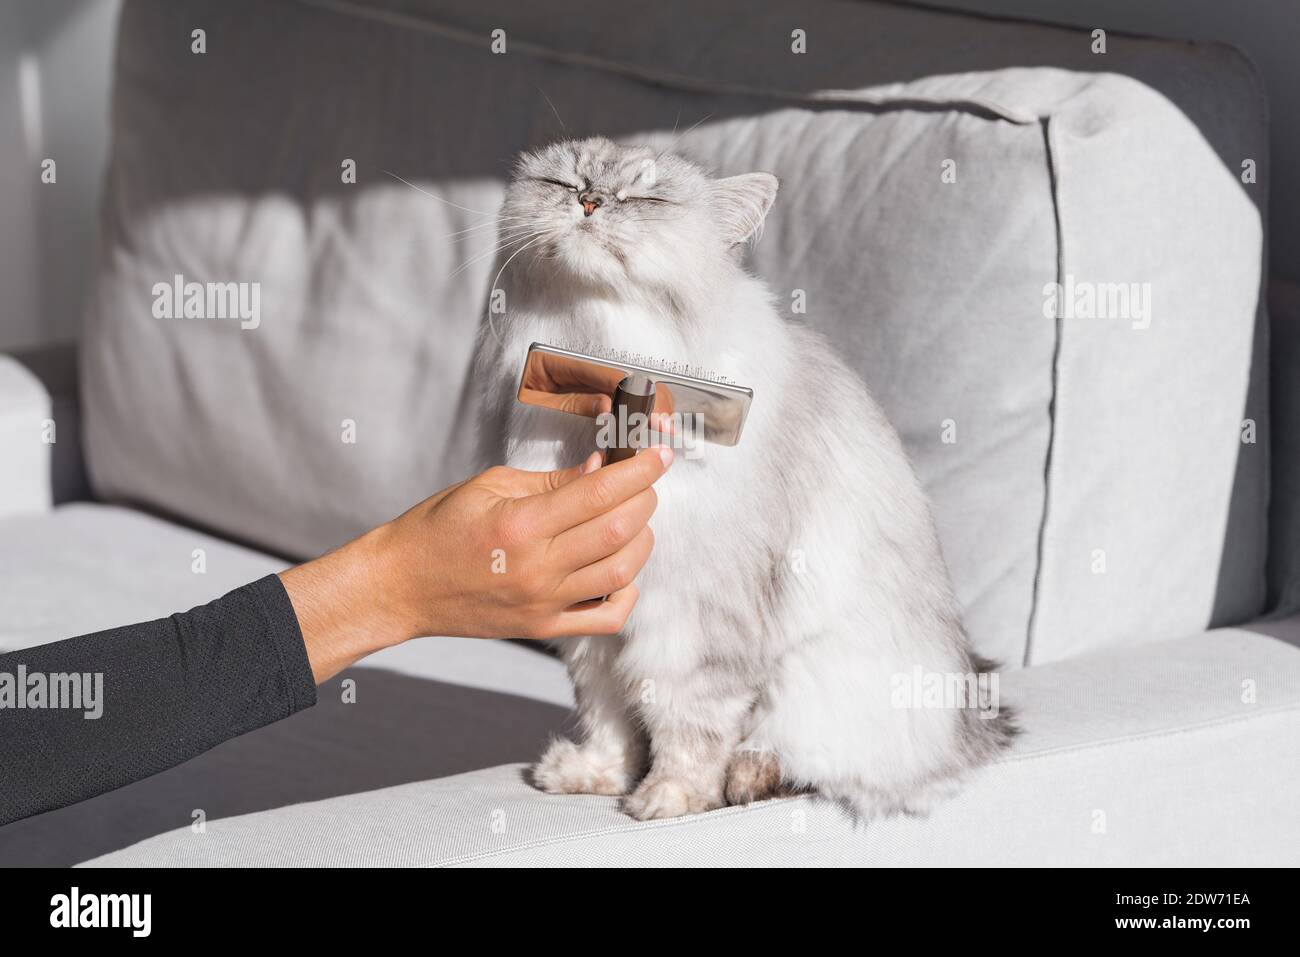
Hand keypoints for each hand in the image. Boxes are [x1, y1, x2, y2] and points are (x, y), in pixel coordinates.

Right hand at [280, 447, 672, 681]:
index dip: (641, 469)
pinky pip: (607, 617)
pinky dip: (628, 590)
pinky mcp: (545, 627)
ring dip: (643, 539)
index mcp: (521, 525)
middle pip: (621, 530)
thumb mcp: (490, 487)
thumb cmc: (437, 530)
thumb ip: (551, 481)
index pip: (602, 492)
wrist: (401, 586)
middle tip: (644, 480)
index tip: (660, 453)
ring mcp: (544, 603)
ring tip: (634, 518)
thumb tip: (600, 470)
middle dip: (646, 497)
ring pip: (623, 572)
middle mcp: (537, 568)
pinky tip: (621, 568)